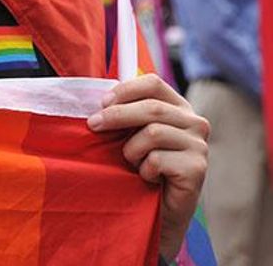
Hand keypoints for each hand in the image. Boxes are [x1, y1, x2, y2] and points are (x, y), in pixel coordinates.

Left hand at [87, 74, 208, 260]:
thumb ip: (124, 112)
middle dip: (115, 115)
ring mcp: (200, 146)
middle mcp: (195, 123)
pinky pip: (157, 159)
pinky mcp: (197, 169)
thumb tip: (98, 99)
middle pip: (151, 107)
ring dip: (131, 150)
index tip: (102, 103)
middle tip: (93, 125)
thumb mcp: (130, 133)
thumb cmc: (139, 167)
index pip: (153, 83)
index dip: (125, 90)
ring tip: (132, 163)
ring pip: (153, 133)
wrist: (156, 211)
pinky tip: (147, 178)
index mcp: (178, 107)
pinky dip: (143, 169)